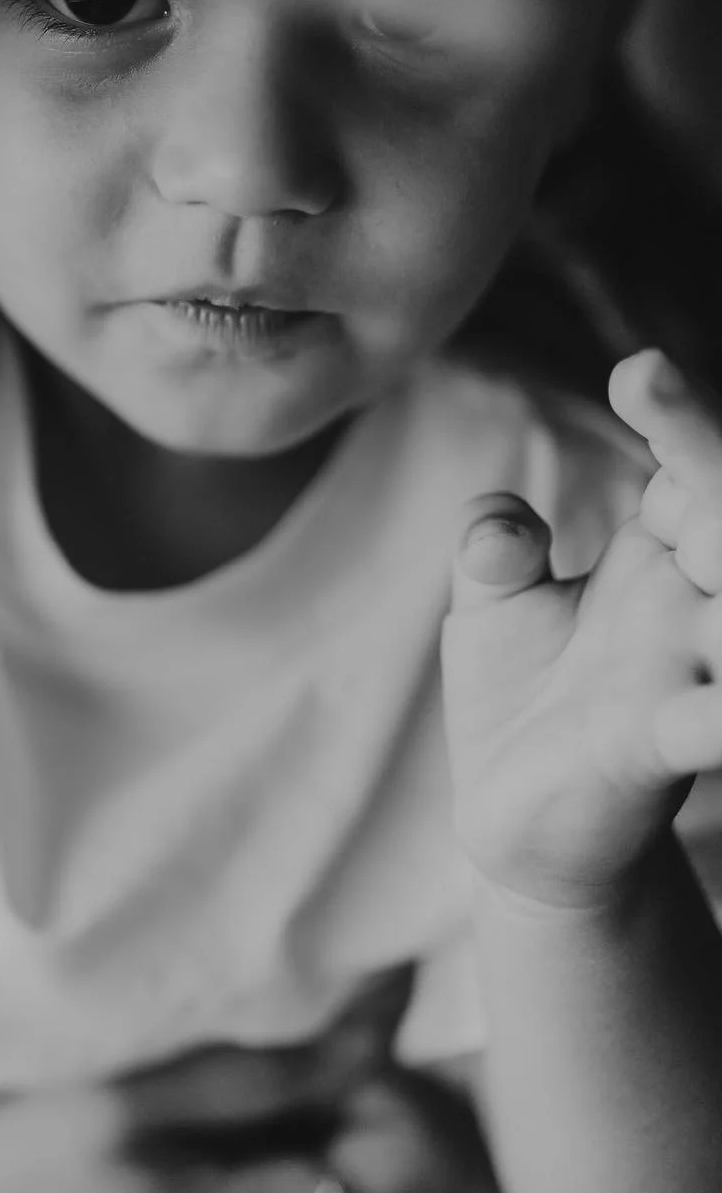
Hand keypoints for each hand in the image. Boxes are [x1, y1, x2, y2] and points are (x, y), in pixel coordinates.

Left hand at [443, 348, 721, 911]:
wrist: (519, 822)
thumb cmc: (520, 698)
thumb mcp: (493, 608)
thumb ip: (494, 550)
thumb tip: (502, 522)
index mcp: (658, 555)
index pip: (691, 469)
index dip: (677, 419)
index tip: (636, 370)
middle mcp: (690, 606)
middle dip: (715, 489)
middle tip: (681, 482)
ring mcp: (685, 675)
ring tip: (709, 607)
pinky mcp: (658, 747)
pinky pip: (703, 725)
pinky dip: (714, 716)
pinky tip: (710, 717)